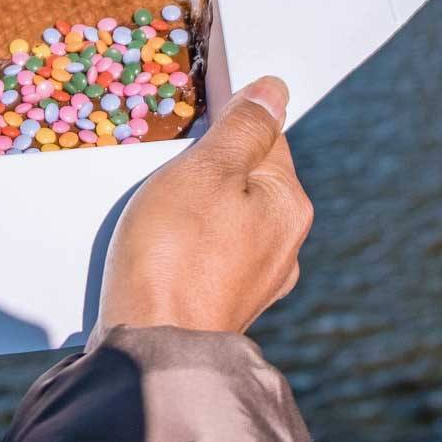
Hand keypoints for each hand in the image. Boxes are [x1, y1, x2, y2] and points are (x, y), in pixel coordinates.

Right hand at [98, 75, 312, 334]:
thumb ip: (242, 127)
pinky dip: (186, 241)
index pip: (265, 136)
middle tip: (165, 173)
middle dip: (205, 167)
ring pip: (224, 214)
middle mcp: (284, 243)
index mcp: (289, 204)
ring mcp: (257, 278)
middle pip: (243, 176)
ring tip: (158, 213)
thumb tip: (274, 90)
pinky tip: (159, 247)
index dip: (223, 125)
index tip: (188, 134)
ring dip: (193, 204)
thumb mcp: (206, 169)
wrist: (152, 351)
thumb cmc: (175, 251)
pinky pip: (208, 251)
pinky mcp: (224, 301)